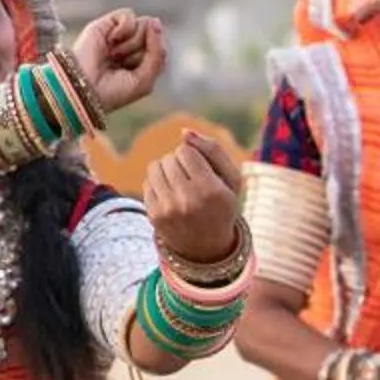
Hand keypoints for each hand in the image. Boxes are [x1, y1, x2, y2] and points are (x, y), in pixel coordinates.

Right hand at [69, 9, 166, 116]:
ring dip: (132, 43)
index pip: (161, 47)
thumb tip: (155, 20)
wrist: (84, 88)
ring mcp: (120, 35)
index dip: (154, 57)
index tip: (137, 71)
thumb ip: (157, 52)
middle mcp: (132, 46)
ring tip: (114, 55)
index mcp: (142, 61)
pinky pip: (129, 15)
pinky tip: (111, 41)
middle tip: (123, 63)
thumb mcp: (146, 78)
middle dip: (142, 50)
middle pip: (155, 34)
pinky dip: (124, 29)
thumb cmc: (113, 91)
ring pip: (145, 24)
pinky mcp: (106, 24)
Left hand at [144, 131, 243, 264]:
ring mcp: (168, 210)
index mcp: (211, 190)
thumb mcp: (231, 179)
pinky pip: (147, 182)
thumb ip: (214, 150)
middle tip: (192, 178)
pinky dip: (158, 184)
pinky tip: (171, 195)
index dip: (194, 155)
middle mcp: (188, 201)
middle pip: (169, 158)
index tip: (202, 169)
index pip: (185, 151)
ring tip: (180, 183)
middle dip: (180, 162)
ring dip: (166, 169)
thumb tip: (184, 132)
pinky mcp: (154, 215)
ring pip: (155, 167)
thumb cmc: (222, 205)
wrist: (208, 247)